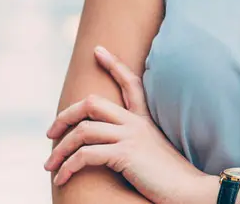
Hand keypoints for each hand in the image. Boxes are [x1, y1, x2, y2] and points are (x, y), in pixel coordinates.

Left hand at [45, 46, 211, 203]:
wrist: (189, 189)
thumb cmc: (170, 178)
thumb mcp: (153, 152)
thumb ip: (136, 143)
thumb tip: (110, 149)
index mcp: (145, 120)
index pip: (130, 83)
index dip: (114, 64)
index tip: (98, 50)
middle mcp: (136, 123)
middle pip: (92, 104)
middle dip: (65, 116)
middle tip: (51, 133)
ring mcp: (131, 136)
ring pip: (83, 131)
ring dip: (60, 149)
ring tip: (49, 165)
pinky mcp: (126, 154)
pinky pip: (86, 155)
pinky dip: (68, 167)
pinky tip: (62, 178)